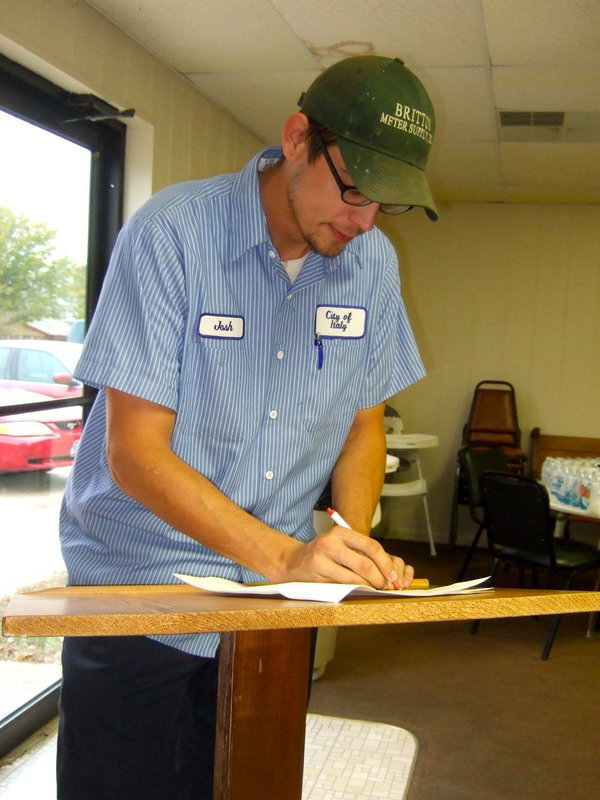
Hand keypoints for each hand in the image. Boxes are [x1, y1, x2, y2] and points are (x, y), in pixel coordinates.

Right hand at [280, 526, 413, 588]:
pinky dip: (354, 588)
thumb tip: (388, 567)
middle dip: (380, 578)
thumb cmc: (322, 554)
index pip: (371, 546)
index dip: (385, 563)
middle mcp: (331, 542)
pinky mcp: (317, 572)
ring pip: (354, 576)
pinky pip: (342, 584)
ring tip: (374, 589)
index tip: (393, 575)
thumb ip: (359, 551)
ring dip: (368, 586)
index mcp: (341, 532)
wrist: (292, 561)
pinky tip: (358, 589)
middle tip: (386, 586)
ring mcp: (322, 558)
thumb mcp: (339, 544)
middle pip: (365, 563)